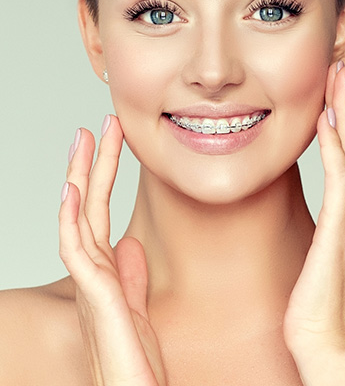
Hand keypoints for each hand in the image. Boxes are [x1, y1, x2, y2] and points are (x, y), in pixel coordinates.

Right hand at [59, 116, 166, 385]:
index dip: (104, 176)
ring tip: (83, 139)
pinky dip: (70, 218)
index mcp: (107, 267)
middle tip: (98, 126)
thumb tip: (131, 245)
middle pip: (90, 204)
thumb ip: (132, 274)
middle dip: (93, 164)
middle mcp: (95, 268)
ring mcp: (92, 280)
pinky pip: (77, 250)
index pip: (101, 211)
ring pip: (80, 217)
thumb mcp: (138, 304)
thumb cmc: (133, 354)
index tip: (111, 144)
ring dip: (80, 177)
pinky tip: (72, 189)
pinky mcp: (96, 295)